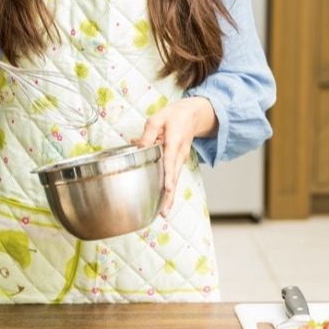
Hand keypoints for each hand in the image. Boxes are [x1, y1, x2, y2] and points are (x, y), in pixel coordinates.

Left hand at [134, 97, 217, 216]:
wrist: (192, 115)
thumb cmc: (173, 116)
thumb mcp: (157, 118)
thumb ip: (147, 134)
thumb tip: (137, 147)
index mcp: (174, 141)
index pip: (170, 160)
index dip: (169, 175)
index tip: (168, 188)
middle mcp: (180, 153)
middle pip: (175, 176)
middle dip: (169, 195)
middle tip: (164, 211)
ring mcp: (181, 159)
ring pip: (176, 180)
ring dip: (170, 196)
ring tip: (164, 213)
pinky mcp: (179, 162)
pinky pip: (175, 177)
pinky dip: (171, 189)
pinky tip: (165, 202)